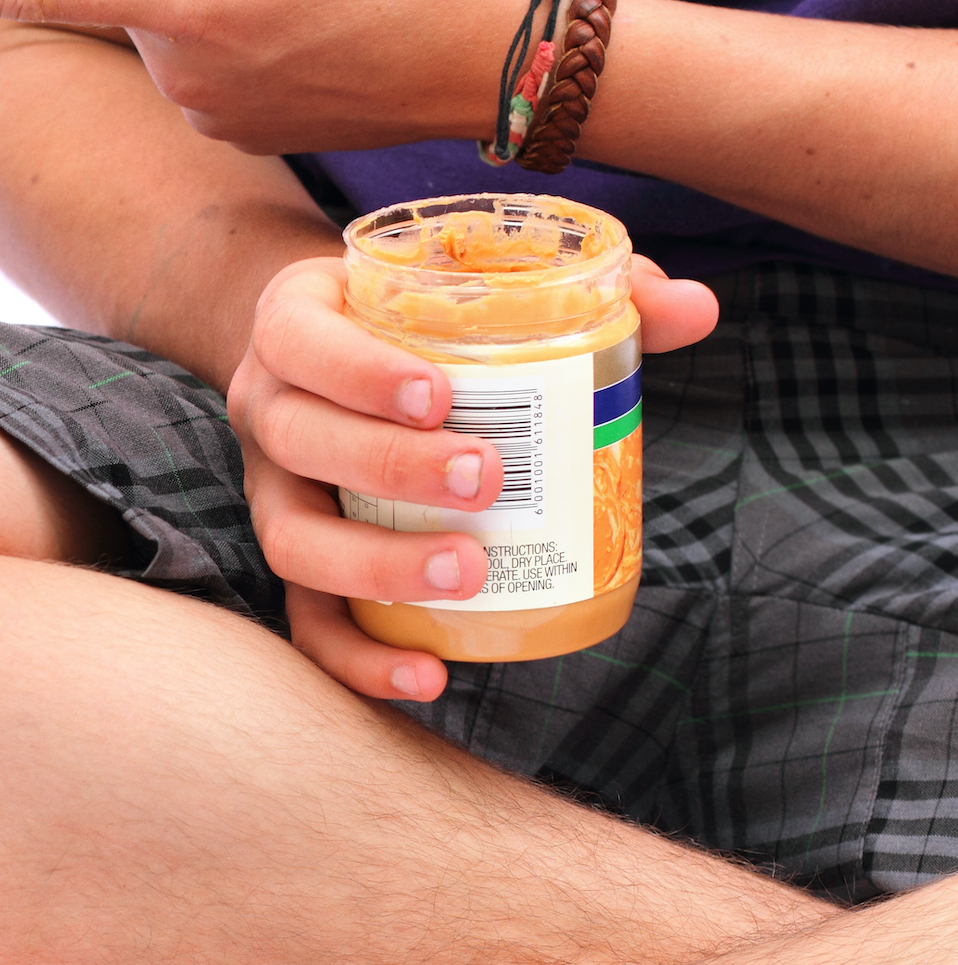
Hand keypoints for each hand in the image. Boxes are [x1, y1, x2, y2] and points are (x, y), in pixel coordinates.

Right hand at [238, 255, 715, 699]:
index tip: (441, 396)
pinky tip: (427, 676)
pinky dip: (357, 657)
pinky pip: (306, 620)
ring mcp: (273, 489)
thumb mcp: (470, 288)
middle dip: (389, 467)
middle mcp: (268, 407)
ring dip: (374, 565)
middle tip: (487, 479)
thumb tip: (696, 309)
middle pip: (300, 441)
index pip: (299, 340)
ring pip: (292, 539)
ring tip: (468, 572)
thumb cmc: (413, 321)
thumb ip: (577, 293)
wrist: (326, 356)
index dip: (359, 371)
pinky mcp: (297, 555)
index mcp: (293, 325)